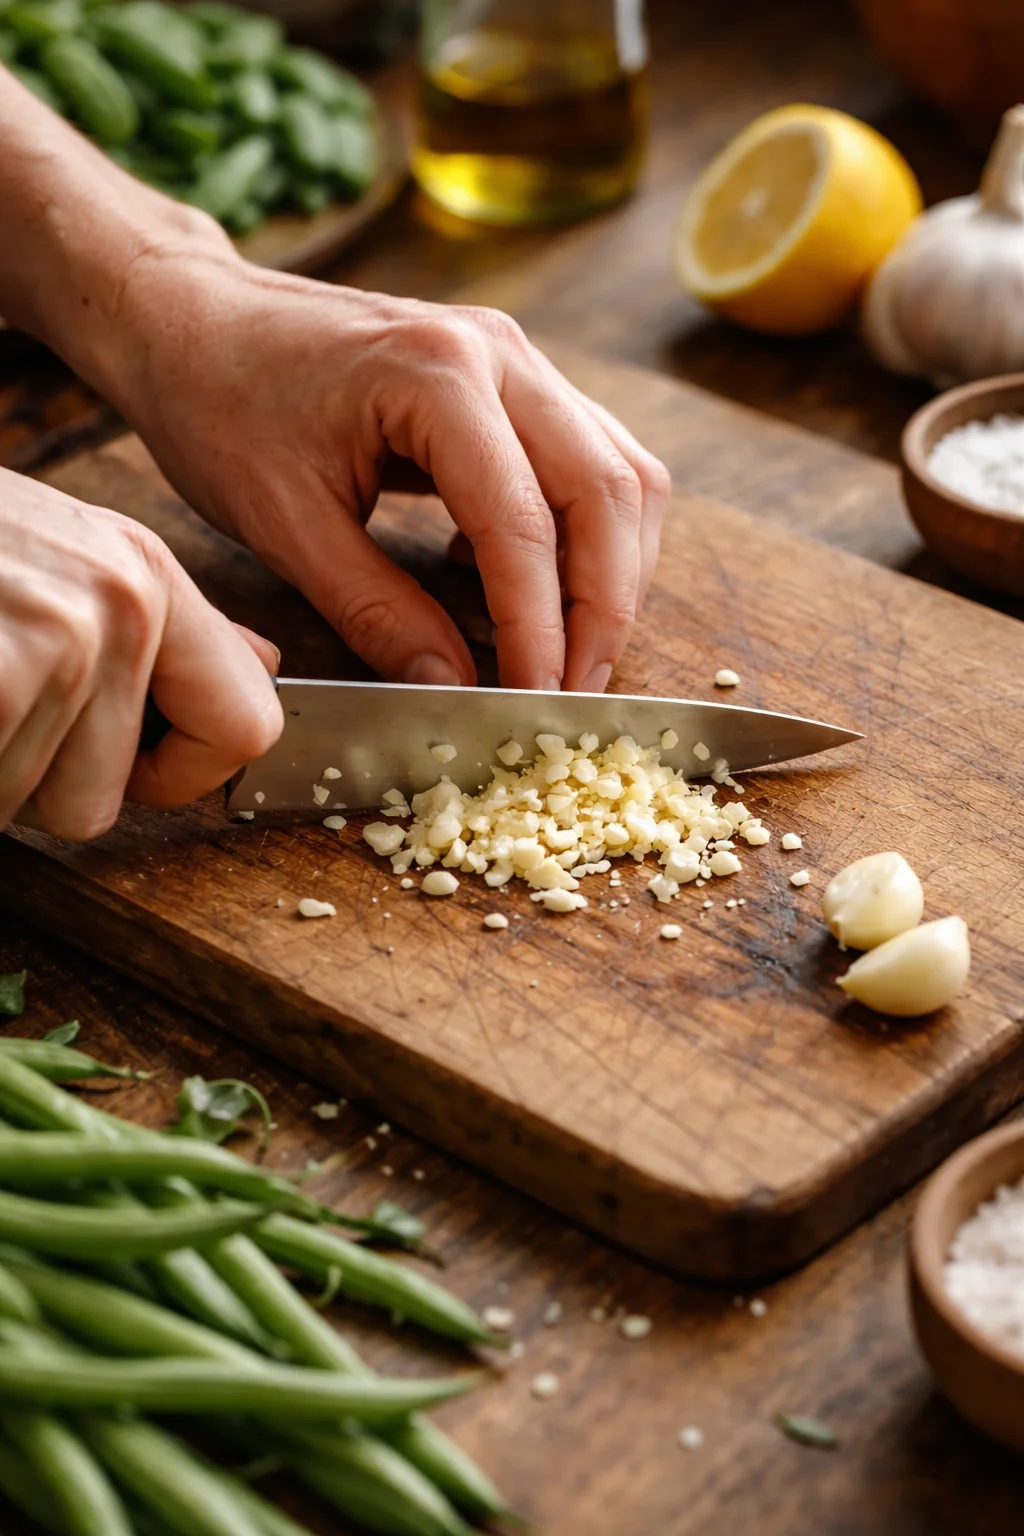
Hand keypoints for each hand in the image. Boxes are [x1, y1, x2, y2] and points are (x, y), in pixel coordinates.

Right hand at [0, 468, 281, 838]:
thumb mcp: (68, 556)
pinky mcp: (1, 675)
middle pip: (110, 797)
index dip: (186, 774)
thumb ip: (169, 625)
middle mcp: (119, 600)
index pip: (248, 726)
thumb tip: (262, 667)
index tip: (135, 765)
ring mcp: (57, 637)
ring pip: (42, 804)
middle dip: (37, 779)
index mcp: (144, 572)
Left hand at [107, 255, 670, 691]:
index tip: (534, 699)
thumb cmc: (221, 407)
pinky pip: (593, 458)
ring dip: (614, 570)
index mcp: (435, 376)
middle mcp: (498, 353)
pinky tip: (527, 582)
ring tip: (572, 652)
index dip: (539, 627)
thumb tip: (452, 687)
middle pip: (609, 490)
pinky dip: (586, 532)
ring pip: (621, 472)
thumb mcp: (286, 527)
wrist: (195, 321)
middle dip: (603, 606)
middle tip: (574, 691)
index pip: (523, 524)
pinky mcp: (513, 378)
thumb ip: (376, 612)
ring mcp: (515, 357)